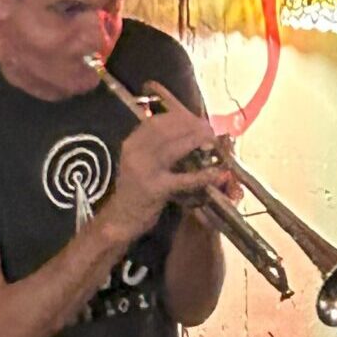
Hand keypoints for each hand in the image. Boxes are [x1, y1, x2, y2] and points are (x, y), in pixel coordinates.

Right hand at [102, 84, 228, 237]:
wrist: (121, 219)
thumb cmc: (135, 190)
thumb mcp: (140, 162)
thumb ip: (155, 147)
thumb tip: (184, 133)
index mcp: (131, 143)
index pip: (155, 121)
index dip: (178, 117)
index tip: (196, 119)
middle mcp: (135, 152)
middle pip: (166, 130)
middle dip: (191, 126)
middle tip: (209, 129)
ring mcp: (144, 170)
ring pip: (174, 148)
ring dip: (196, 141)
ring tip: (213, 142)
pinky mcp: (155, 189)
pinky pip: (183, 179)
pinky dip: (201, 176)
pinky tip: (215, 173)